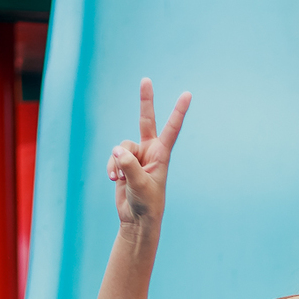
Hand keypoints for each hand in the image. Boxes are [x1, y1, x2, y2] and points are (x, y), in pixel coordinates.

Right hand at [108, 77, 191, 236]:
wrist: (137, 218)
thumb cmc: (146, 203)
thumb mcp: (140, 184)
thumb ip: (128, 165)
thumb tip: (116, 151)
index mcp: (161, 154)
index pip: (172, 129)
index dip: (178, 111)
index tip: (188, 94)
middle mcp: (150, 151)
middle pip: (146, 120)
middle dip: (145, 101)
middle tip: (146, 79)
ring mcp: (136, 156)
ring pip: (121, 146)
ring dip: (117, 162)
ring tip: (119, 178)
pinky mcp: (124, 163)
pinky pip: (113, 157)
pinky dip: (111, 167)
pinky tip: (114, 180)